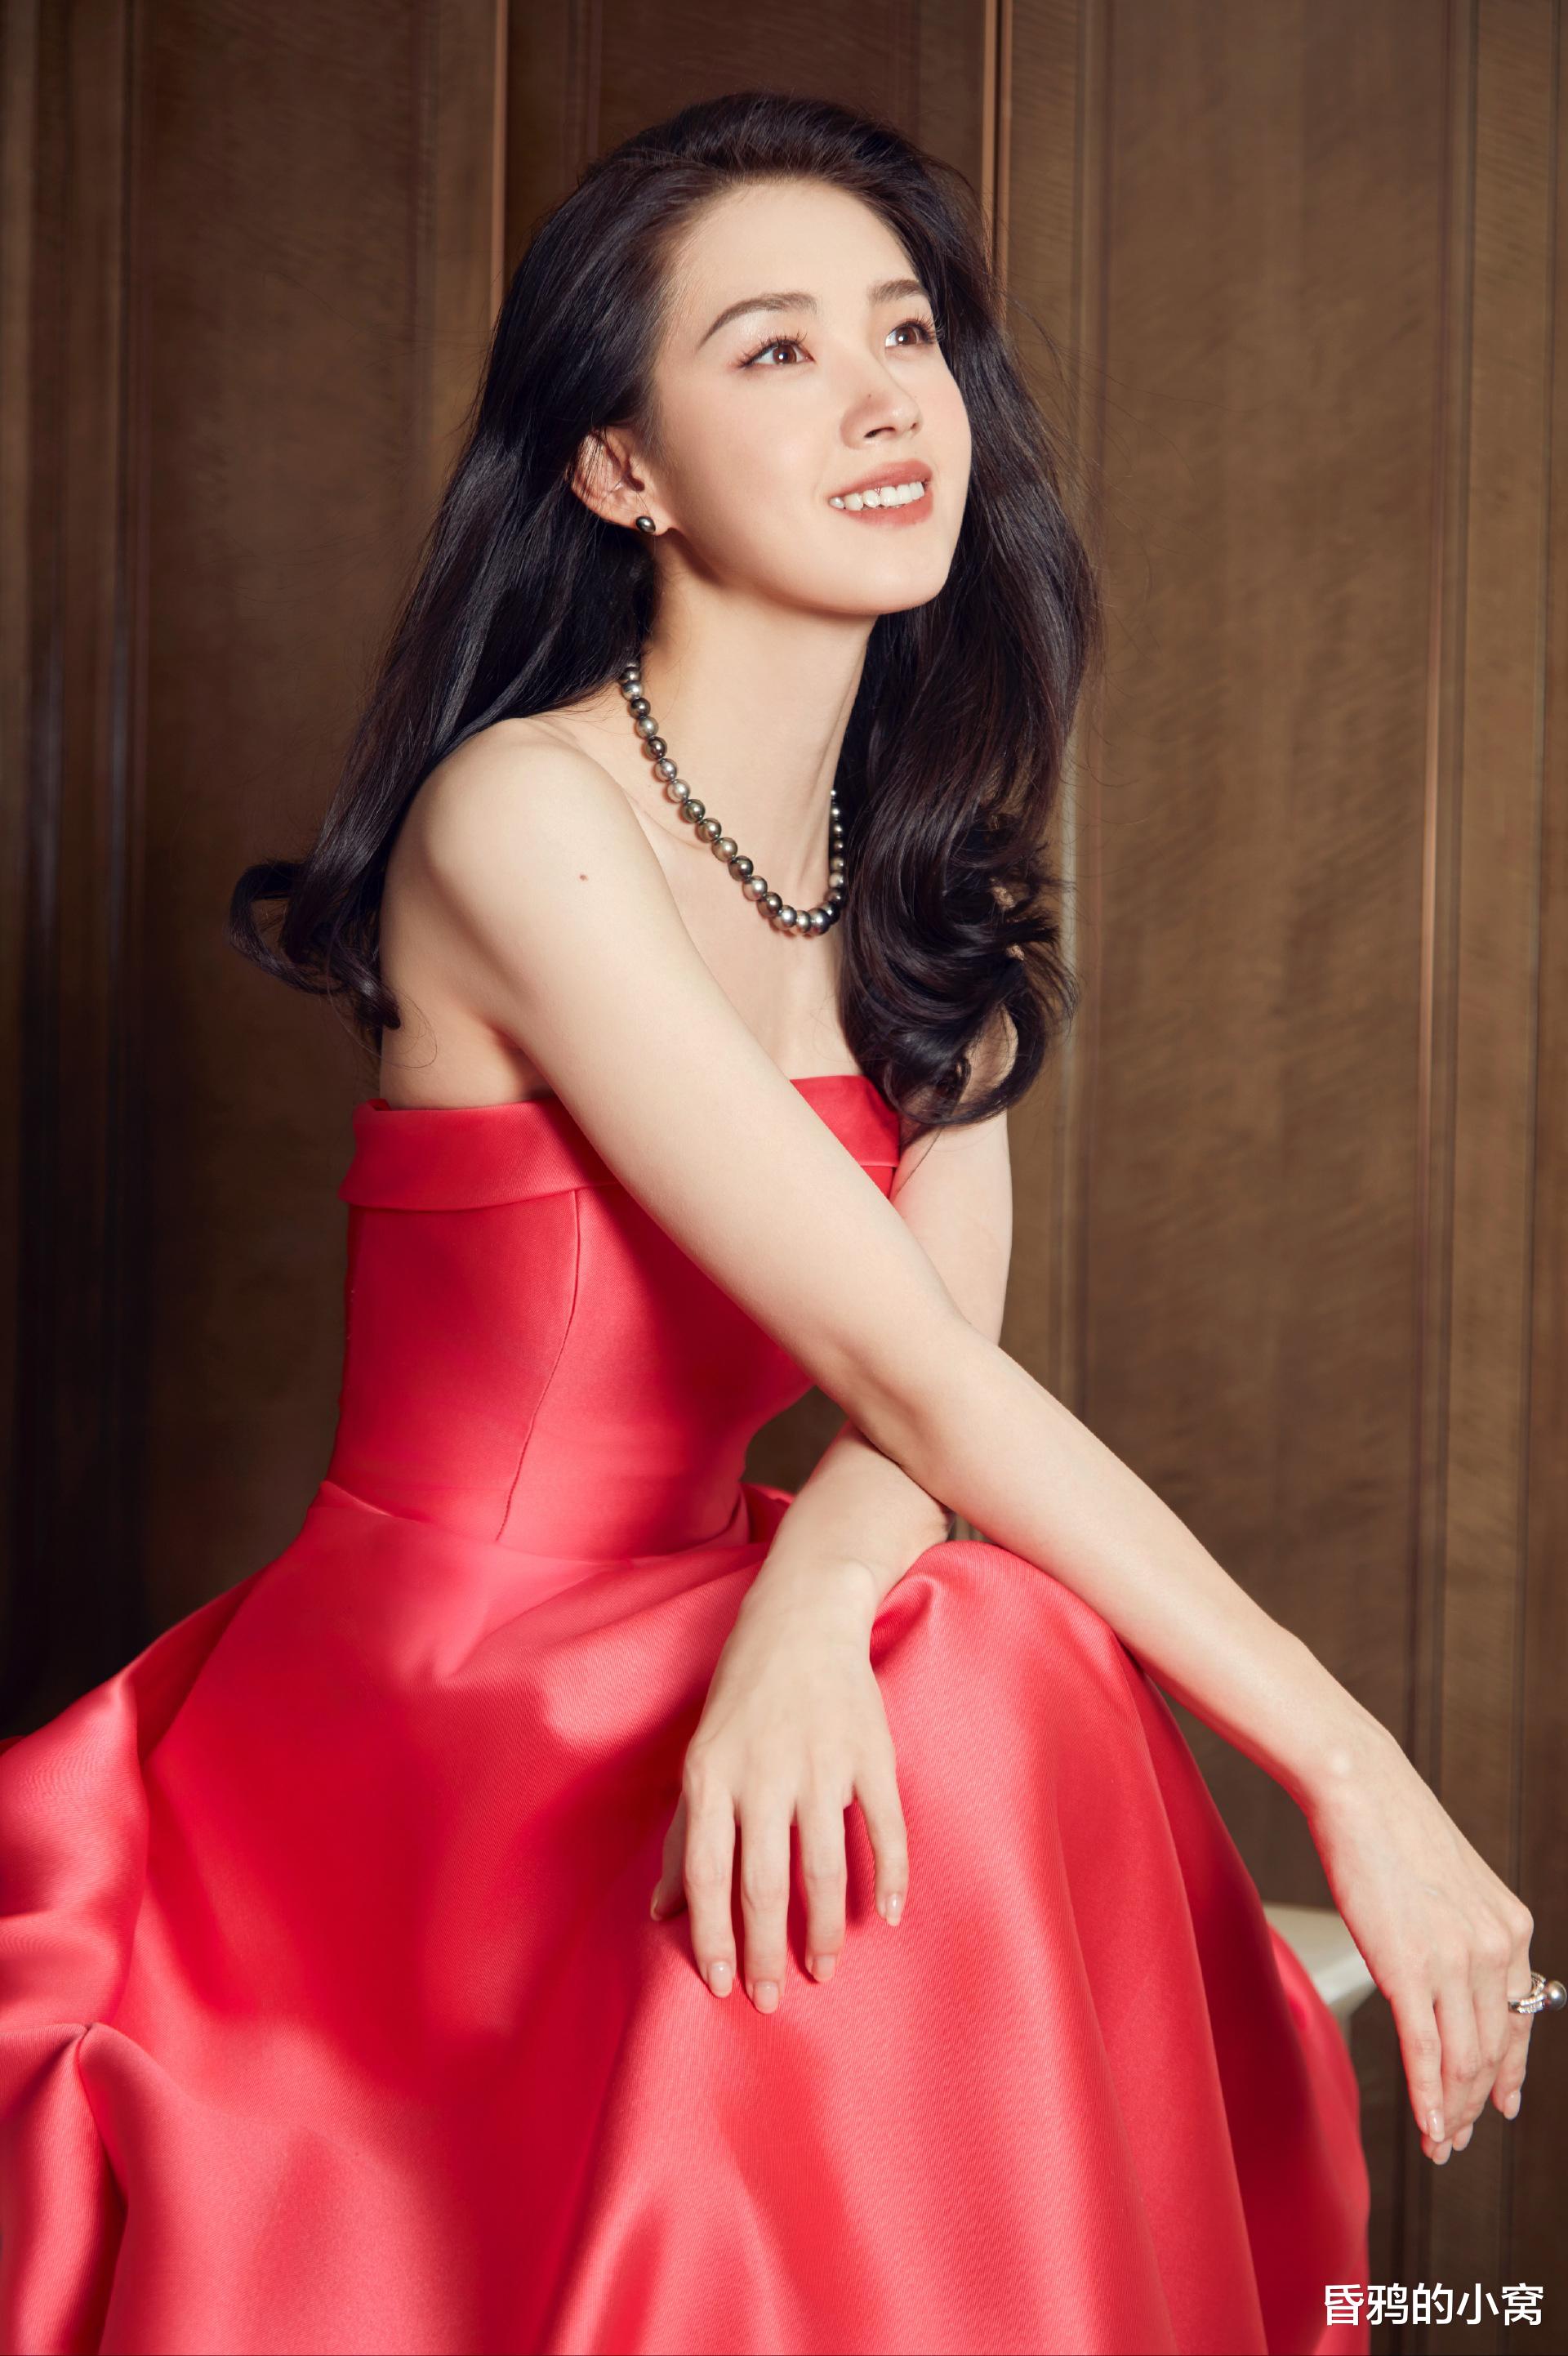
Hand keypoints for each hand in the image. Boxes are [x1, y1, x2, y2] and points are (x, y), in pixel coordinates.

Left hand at [648, 1553, 907, 2011]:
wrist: (802, 1619)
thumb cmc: (741, 1695)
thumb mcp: (700, 1758)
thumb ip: (683, 1835)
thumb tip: (660, 1912)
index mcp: (712, 1774)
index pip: (707, 1873)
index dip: (712, 1935)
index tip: (719, 1985)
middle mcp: (763, 1773)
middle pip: (764, 1882)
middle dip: (765, 1950)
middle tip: (769, 1999)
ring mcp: (821, 1764)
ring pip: (824, 1866)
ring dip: (825, 1928)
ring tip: (823, 1968)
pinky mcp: (870, 1755)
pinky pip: (884, 1828)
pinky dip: (889, 1875)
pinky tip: (886, 1914)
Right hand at [1305, 1733, 1536, 2163]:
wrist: (1361, 1788)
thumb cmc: (1393, 1828)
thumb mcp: (1456, 1884)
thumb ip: (1466, 1933)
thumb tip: (1455, 1974)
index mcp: (1512, 1927)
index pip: (1520, 2021)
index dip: (1512, 2072)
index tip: (1504, 2104)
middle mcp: (1496, 1948)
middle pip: (1493, 2051)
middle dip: (1478, 2102)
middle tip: (1462, 2136)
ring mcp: (1456, 1961)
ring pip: (1463, 2061)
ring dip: (1453, 2112)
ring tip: (1441, 2141)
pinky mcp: (1410, 1969)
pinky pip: (1427, 2052)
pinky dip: (1430, 2099)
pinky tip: (1429, 2126)